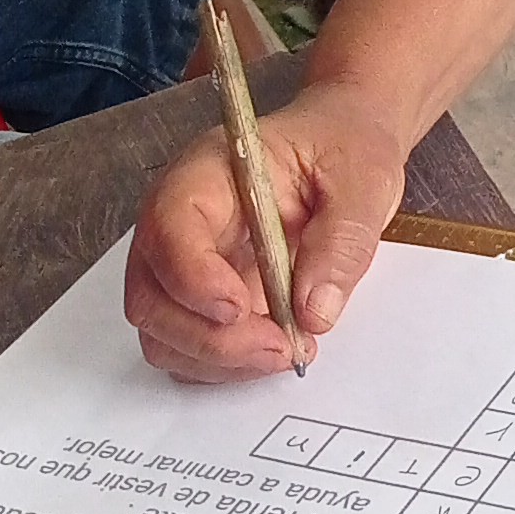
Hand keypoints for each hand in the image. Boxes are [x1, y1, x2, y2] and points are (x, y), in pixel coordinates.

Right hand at [123, 76, 410, 382]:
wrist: (345, 150)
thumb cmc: (344, 148)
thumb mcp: (363, 177)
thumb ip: (343, 239)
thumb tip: (313, 310)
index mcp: (208, 173)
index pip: (170, 227)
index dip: (193, 277)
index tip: (241, 308)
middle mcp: (180, 221)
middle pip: (151, 296)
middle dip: (210, 338)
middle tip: (281, 346)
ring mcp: (184, 265)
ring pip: (163, 334)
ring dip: (220, 359)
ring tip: (289, 348)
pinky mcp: (202, 300)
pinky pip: (189, 349)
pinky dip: (227, 365)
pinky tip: (276, 347)